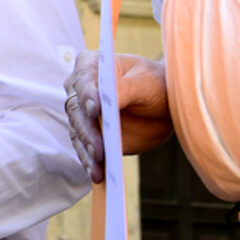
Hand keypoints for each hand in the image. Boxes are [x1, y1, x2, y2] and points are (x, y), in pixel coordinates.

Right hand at [65, 51, 172, 182]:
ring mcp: (83, 113)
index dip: (88, 95)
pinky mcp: (90, 134)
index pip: (84, 80)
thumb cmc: (155, 85)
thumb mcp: (145, 83)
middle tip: (98, 148)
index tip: (95, 109)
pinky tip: (97, 173)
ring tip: (98, 167)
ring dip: (86, 150)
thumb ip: (125, 89)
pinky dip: (89, 161)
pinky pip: (84, 148)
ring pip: (77, 131)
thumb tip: (104, 100)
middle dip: (87, 130)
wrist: (163, 105)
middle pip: (76, 109)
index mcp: (90, 66)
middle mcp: (80, 89)